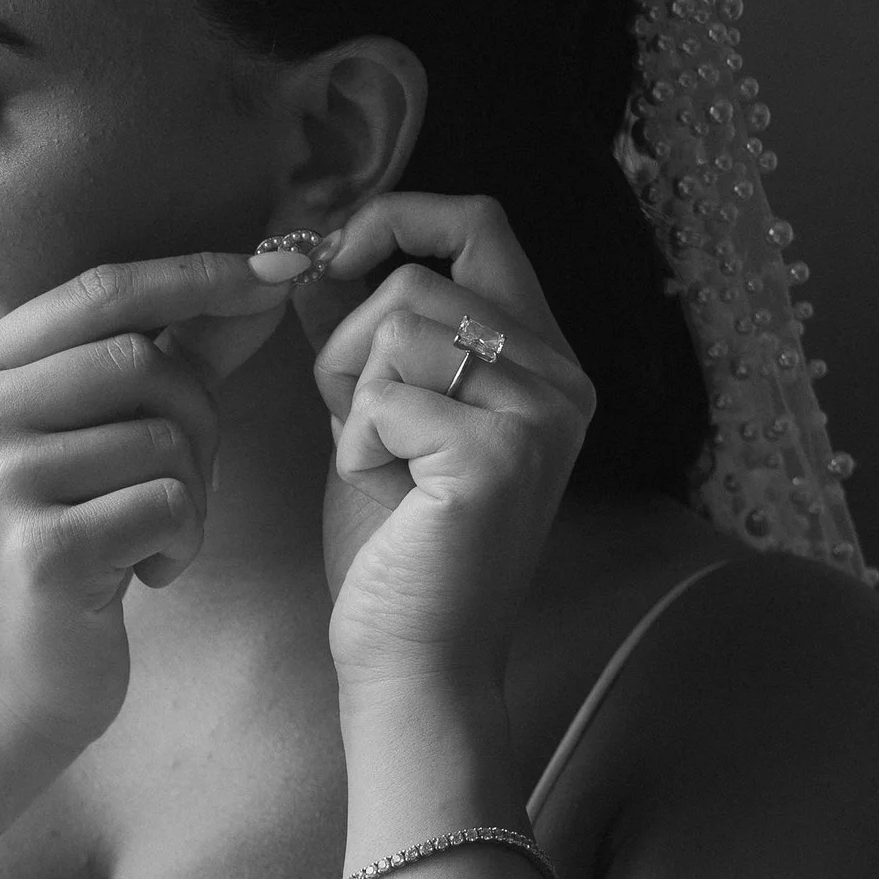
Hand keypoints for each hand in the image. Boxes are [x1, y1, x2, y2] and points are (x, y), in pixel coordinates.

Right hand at [0, 252, 291, 756]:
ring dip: (193, 491)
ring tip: (152, 539)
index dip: (195, 275)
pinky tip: (142, 576)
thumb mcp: (84, 443)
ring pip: (162, 434)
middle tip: (186, 482)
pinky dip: (181, 542)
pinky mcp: (40, 550)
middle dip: (198, 416)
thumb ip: (161, 357)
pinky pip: (166, 504)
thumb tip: (262, 276)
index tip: (277, 270)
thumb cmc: (50, 554)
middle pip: (140, 358)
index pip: (98, 290)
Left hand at [310, 193, 594, 694]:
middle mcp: (560, 379)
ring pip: (398, 326)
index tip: (336, 253)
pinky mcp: (499, 453)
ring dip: (350, 395)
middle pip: (423, 277)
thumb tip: (317, 251)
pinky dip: (354, 443)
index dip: (398, 217)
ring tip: (374, 463)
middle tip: (352, 420)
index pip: (482, 224)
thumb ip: (366, 336)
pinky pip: (384, 394)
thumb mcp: (376, 419)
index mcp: (542, 362)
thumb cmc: (393, 551)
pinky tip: (381, 492)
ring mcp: (540, 415)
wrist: (412, 661)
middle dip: (351, 340)